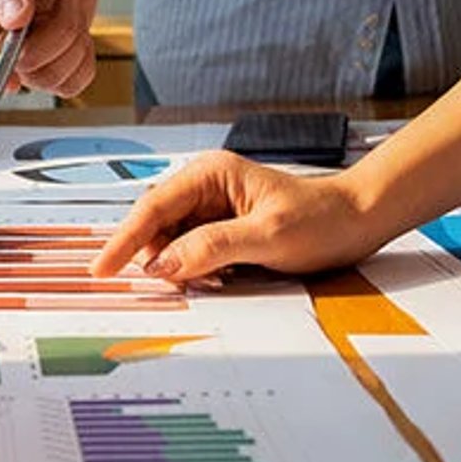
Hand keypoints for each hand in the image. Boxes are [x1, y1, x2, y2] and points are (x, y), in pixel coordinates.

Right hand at [0, 0, 101, 97]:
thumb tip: (12, 18)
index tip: (11, 77)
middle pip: (16, 72)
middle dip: (46, 45)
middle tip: (53, 3)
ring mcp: (29, 49)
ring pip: (49, 78)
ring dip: (68, 43)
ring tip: (64, 5)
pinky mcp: (56, 55)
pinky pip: (72, 80)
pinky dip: (82, 57)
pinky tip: (77, 27)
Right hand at [91, 151, 379, 282]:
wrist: (358, 223)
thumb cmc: (322, 220)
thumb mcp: (268, 236)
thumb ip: (211, 248)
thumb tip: (162, 264)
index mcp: (210, 173)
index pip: (152, 207)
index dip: (124, 240)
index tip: (102, 269)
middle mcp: (205, 186)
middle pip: (155, 225)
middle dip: (153, 257)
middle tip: (166, 288)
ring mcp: (211, 208)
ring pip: (170, 243)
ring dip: (178, 267)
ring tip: (211, 281)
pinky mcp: (221, 229)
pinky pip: (190, 252)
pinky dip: (194, 271)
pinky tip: (217, 279)